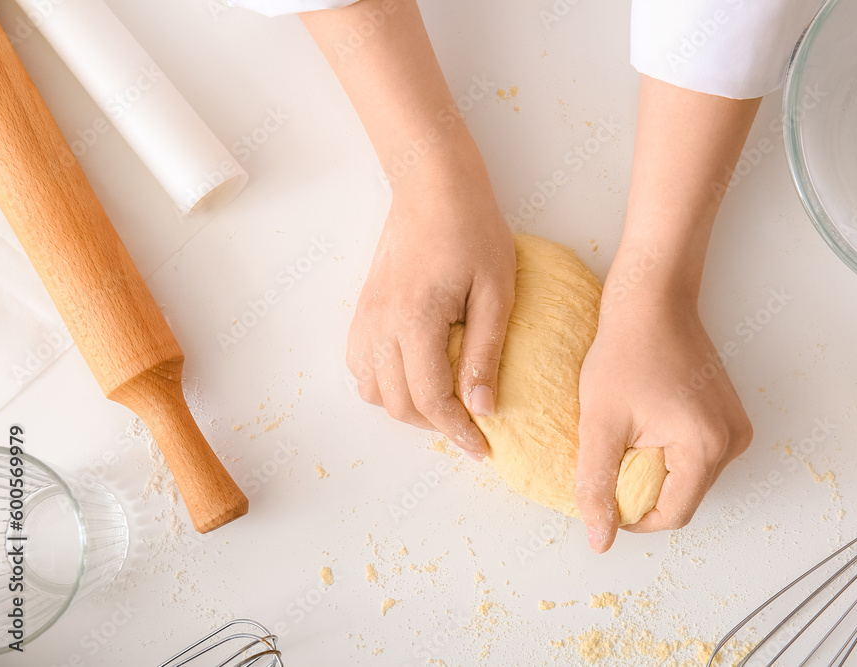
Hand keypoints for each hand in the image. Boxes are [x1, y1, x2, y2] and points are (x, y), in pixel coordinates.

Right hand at [346, 149, 514, 459]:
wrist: (432, 185)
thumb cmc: (472, 230)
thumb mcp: (496, 292)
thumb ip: (485, 353)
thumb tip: (483, 409)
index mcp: (416, 322)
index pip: (430, 400)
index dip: (458, 432)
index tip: (482, 447)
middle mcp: (381, 326)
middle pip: (398, 404)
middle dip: (435, 425)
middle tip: (470, 426)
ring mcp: (365, 318)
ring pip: (372, 391)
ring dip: (407, 407)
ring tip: (444, 403)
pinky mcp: (362, 309)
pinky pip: (359, 366)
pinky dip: (383, 384)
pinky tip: (413, 374)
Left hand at [576, 251, 751, 551]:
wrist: (651, 300)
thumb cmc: (625, 352)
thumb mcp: (600, 423)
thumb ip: (596, 484)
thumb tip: (598, 539)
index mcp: (707, 448)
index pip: (671, 515)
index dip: (631, 516)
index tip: (602, 492)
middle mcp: (732, 442)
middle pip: (682, 497)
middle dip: (641, 488)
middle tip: (610, 453)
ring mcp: (734, 428)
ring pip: (688, 477)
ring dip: (653, 470)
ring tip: (626, 433)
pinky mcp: (727, 415)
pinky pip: (695, 454)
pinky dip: (666, 452)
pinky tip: (643, 424)